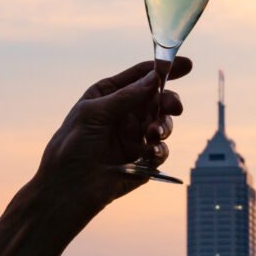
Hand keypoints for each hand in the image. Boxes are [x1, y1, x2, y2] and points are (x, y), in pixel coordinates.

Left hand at [36, 58, 190, 211]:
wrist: (69, 189)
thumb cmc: (71, 148)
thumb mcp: (95, 114)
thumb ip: (127, 96)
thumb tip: (155, 78)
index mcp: (108, 96)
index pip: (140, 76)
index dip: (164, 69)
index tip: (187, 65)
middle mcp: (124, 113)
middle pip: (157, 99)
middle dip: (168, 101)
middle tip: (174, 108)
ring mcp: (134, 136)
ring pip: (163, 123)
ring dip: (163, 126)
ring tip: (152, 134)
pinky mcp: (142, 160)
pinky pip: (161, 149)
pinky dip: (159, 149)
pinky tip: (151, 152)